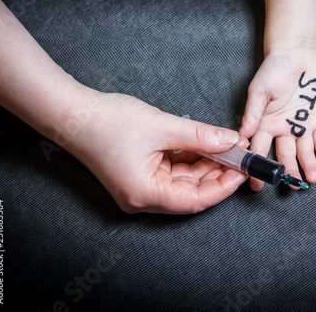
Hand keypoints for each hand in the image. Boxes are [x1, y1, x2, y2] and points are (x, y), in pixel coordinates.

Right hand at [60, 89, 247, 213]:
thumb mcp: (161, 126)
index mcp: (145, 194)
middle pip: (191, 192)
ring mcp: (142, 187)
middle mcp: (143, 197)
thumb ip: (199, 136)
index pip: (195, 200)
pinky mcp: (142, 175)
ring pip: (185, 181)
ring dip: (206, 164)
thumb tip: (230, 141)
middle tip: (239, 154)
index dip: (222, 187)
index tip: (242, 170)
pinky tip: (207, 145)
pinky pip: (174, 171)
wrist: (73, 114)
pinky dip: (191, 159)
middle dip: (217, 172)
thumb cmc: (108, 122)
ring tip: (227, 146)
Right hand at [239, 49, 315, 190]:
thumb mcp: (259, 91)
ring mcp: (301, 127)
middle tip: (294, 185)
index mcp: (265, 125)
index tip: (257, 184)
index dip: (258, 167)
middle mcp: (283, 130)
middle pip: (285, 155)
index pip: (259, 151)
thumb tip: (242, 135)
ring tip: (313, 179)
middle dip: (289, 171)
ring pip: (305, 151)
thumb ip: (253, 114)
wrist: (296, 55)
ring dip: (308, 165)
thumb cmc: (273, 70)